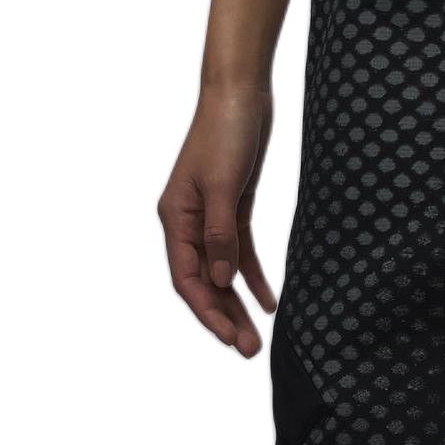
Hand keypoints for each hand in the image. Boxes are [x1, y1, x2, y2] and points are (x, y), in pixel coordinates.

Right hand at [157, 86, 277, 356]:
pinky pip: (240, 255)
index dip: (207, 312)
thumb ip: (221, 235)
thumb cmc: (226, 132)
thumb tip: (219, 280)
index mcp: (175, 218)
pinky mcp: (233, 210)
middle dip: (224, 318)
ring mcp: (210, 218)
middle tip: (250, 350)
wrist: (241, 93)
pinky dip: (253, 279)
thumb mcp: (224, 186)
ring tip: (258, 338)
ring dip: (237, 305)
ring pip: (222, 274)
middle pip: (204, 283)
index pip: (187, 279)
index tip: (230, 339)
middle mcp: (188, 223)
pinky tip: (268, 303)